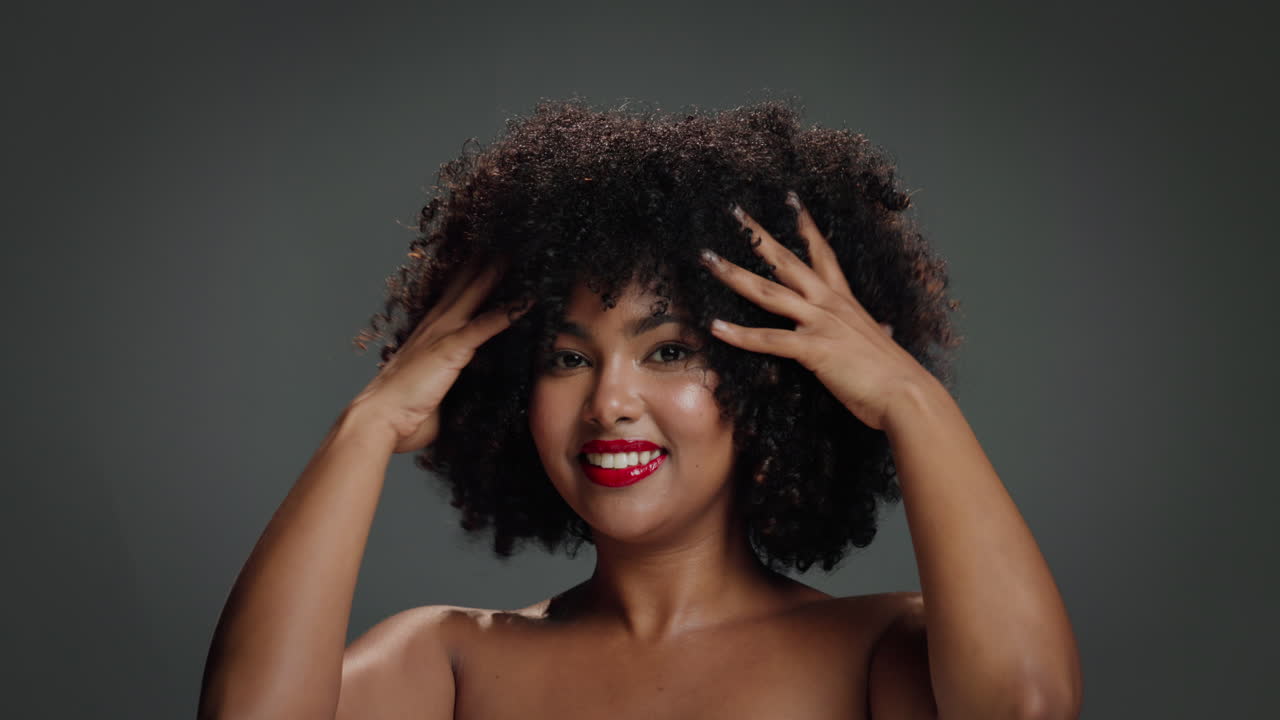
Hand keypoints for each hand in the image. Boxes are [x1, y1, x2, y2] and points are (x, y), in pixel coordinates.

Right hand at [350, 255, 529, 453]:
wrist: (379, 418)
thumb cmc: (402, 414)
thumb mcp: (430, 391)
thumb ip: (448, 384)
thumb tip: (464, 393)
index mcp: (427, 334)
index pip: (452, 297)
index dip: (467, 276)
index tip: (482, 257)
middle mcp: (434, 326)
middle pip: (463, 284)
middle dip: (482, 261)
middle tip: (502, 240)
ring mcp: (443, 334)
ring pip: (474, 293)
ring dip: (495, 272)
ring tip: (515, 251)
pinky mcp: (452, 348)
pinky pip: (485, 325)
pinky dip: (508, 312)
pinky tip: (528, 301)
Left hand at [699, 192, 935, 430]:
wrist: (907, 395)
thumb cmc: (894, 375)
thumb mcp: (879, 343)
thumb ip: (876, 331)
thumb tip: (885, 328)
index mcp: (843, 301)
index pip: (822, 253)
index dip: (806, 226)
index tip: (791, 200)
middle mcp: (829, 304)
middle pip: (786, 261)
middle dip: (758, 236)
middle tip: (735, 212)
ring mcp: (820, 323)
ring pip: (768, 292)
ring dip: (734, 275)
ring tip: (707, 259)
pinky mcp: (813, 349)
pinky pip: (769, 339)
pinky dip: (739, 335)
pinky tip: (715, 328)